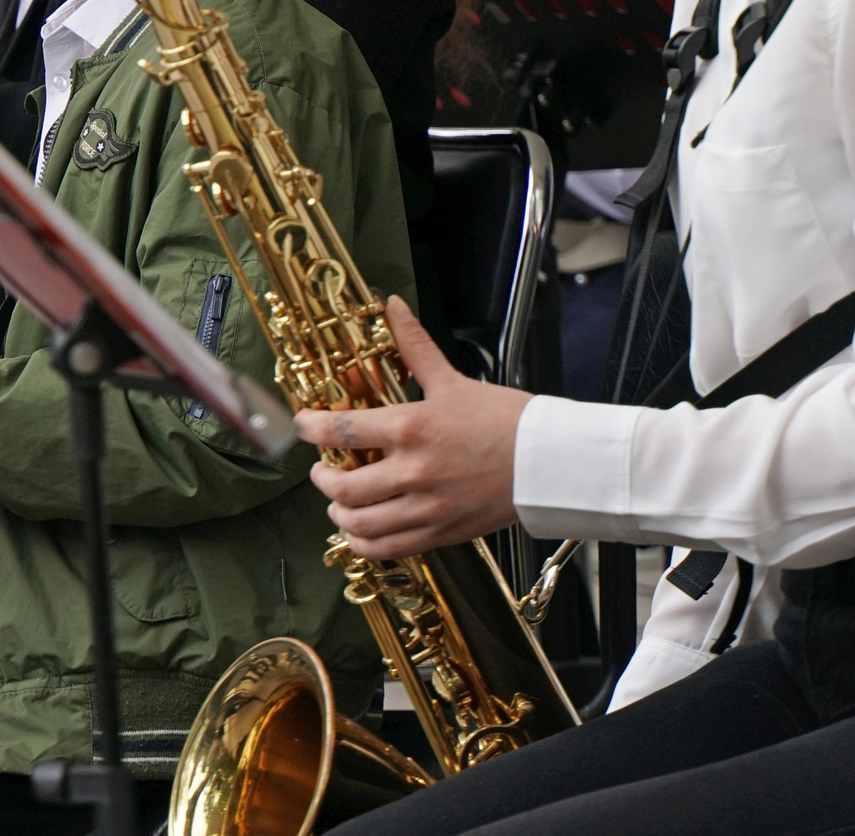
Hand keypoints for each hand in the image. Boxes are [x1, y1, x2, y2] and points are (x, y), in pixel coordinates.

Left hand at [294, 296, 530, 559]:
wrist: (551, 463)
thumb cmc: (505, 420)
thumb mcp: (452, 380)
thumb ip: (414, 346)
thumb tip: (393, 305)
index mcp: (411, 429)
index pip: (339, 431)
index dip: (309, 429)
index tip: (303, 425)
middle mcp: (413, 472)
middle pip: (342, 486)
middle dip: (322, 478)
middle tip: (322, 470)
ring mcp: (427, 508)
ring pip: (360, 524)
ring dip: (339, 513)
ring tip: (339, 501)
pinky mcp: (442, 533)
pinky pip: (388, 549)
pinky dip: (365, 543)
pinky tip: (361, 530)